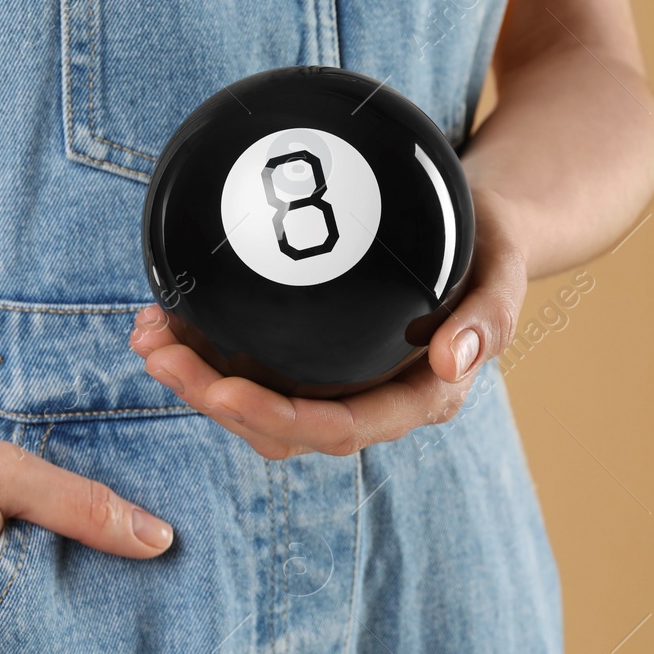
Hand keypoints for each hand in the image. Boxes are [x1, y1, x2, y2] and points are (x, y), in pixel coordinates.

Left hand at [130, 188, 527, 458]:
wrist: (479, 225)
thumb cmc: (492, 248)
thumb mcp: (504, 270)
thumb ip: (489, 318)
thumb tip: (453, 361)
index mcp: (421, 397)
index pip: (345, 428)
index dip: (280, 418)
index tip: (224, 388)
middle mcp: (375, 402)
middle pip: (285, 428)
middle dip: (215, 400)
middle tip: (161, 354)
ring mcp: (341, 383)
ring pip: (259, 408)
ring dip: (198, 382)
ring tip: (149, 337)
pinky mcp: (314, 359)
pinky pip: (254, 371)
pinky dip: (207, 352)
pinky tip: (168, 320)